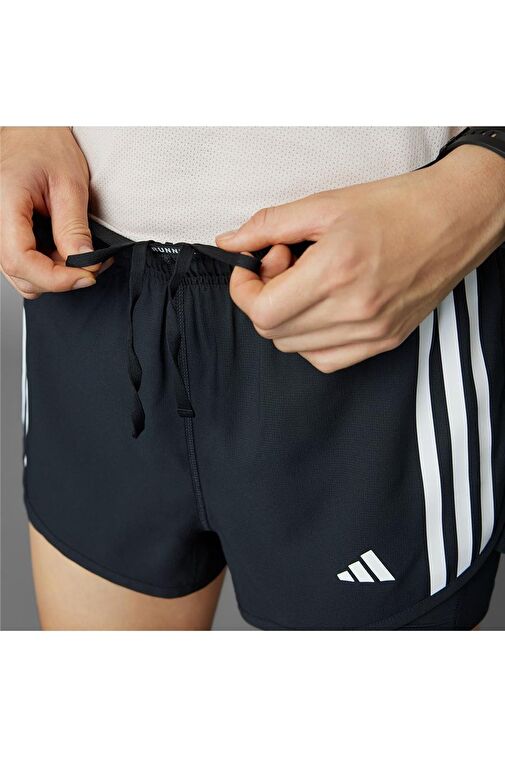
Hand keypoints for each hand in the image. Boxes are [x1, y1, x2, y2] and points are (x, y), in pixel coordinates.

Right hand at [0, 127, 98, 297]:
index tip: (86, 276)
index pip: (20, 260)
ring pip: (22, 275)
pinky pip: (24, 264)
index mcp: (5, 204)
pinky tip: (65, 250)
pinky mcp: (6, 235)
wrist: (31, 131)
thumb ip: (74, 227)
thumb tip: (84, 262)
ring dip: (55, 274)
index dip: (55, 278)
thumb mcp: (69, 183)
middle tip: (92, 264)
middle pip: (21, 274)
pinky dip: (48, 266)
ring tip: (79, 253)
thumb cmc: (44, 146)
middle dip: (60, 278)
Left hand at [216, 145, 504, 371]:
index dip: (244, 290)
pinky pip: (326, 360)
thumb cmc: (396, 206)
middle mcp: (355, 310)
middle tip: (285, 265)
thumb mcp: (326, 203)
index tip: (253, 265)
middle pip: (274, 332)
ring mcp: (372, 331)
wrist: (454, 218)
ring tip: (309, 283)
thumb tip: (229, 243)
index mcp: (336, 272)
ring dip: (287, 318)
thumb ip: (269, 225)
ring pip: (296, 348)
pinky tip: (322, 307)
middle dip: (264, 299)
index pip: (262, 312)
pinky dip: (311, 339)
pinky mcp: (385, 341)